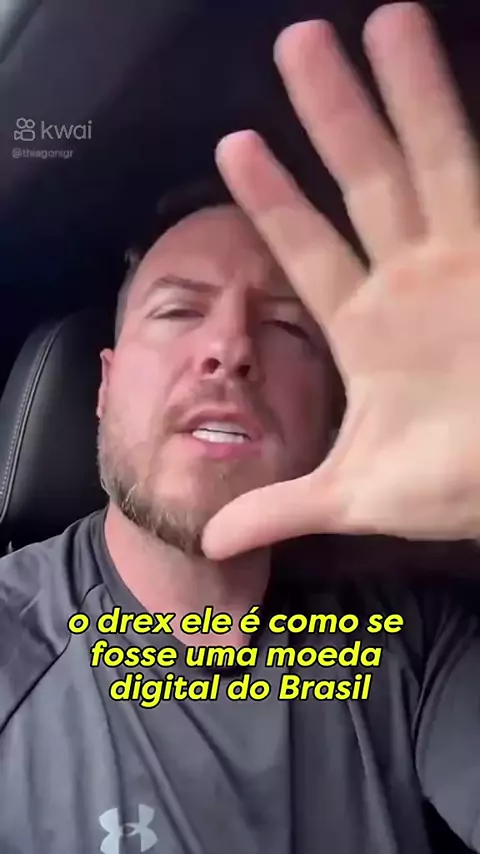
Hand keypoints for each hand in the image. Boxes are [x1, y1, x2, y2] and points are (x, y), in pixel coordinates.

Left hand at [202, 2, 479, 558]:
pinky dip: (478, 136)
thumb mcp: (355, 496)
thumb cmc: (450, 487)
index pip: (309, 249)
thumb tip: (209, 542)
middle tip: (298, 43)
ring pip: (433, 163)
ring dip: (409, 96)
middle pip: (365, 181)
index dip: (274, 199)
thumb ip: (281, 506)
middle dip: (334, 114)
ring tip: (385, 20)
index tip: (234, 143)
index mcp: (367, 327)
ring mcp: (467, 263)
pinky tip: (473, 71)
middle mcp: (412, 281)